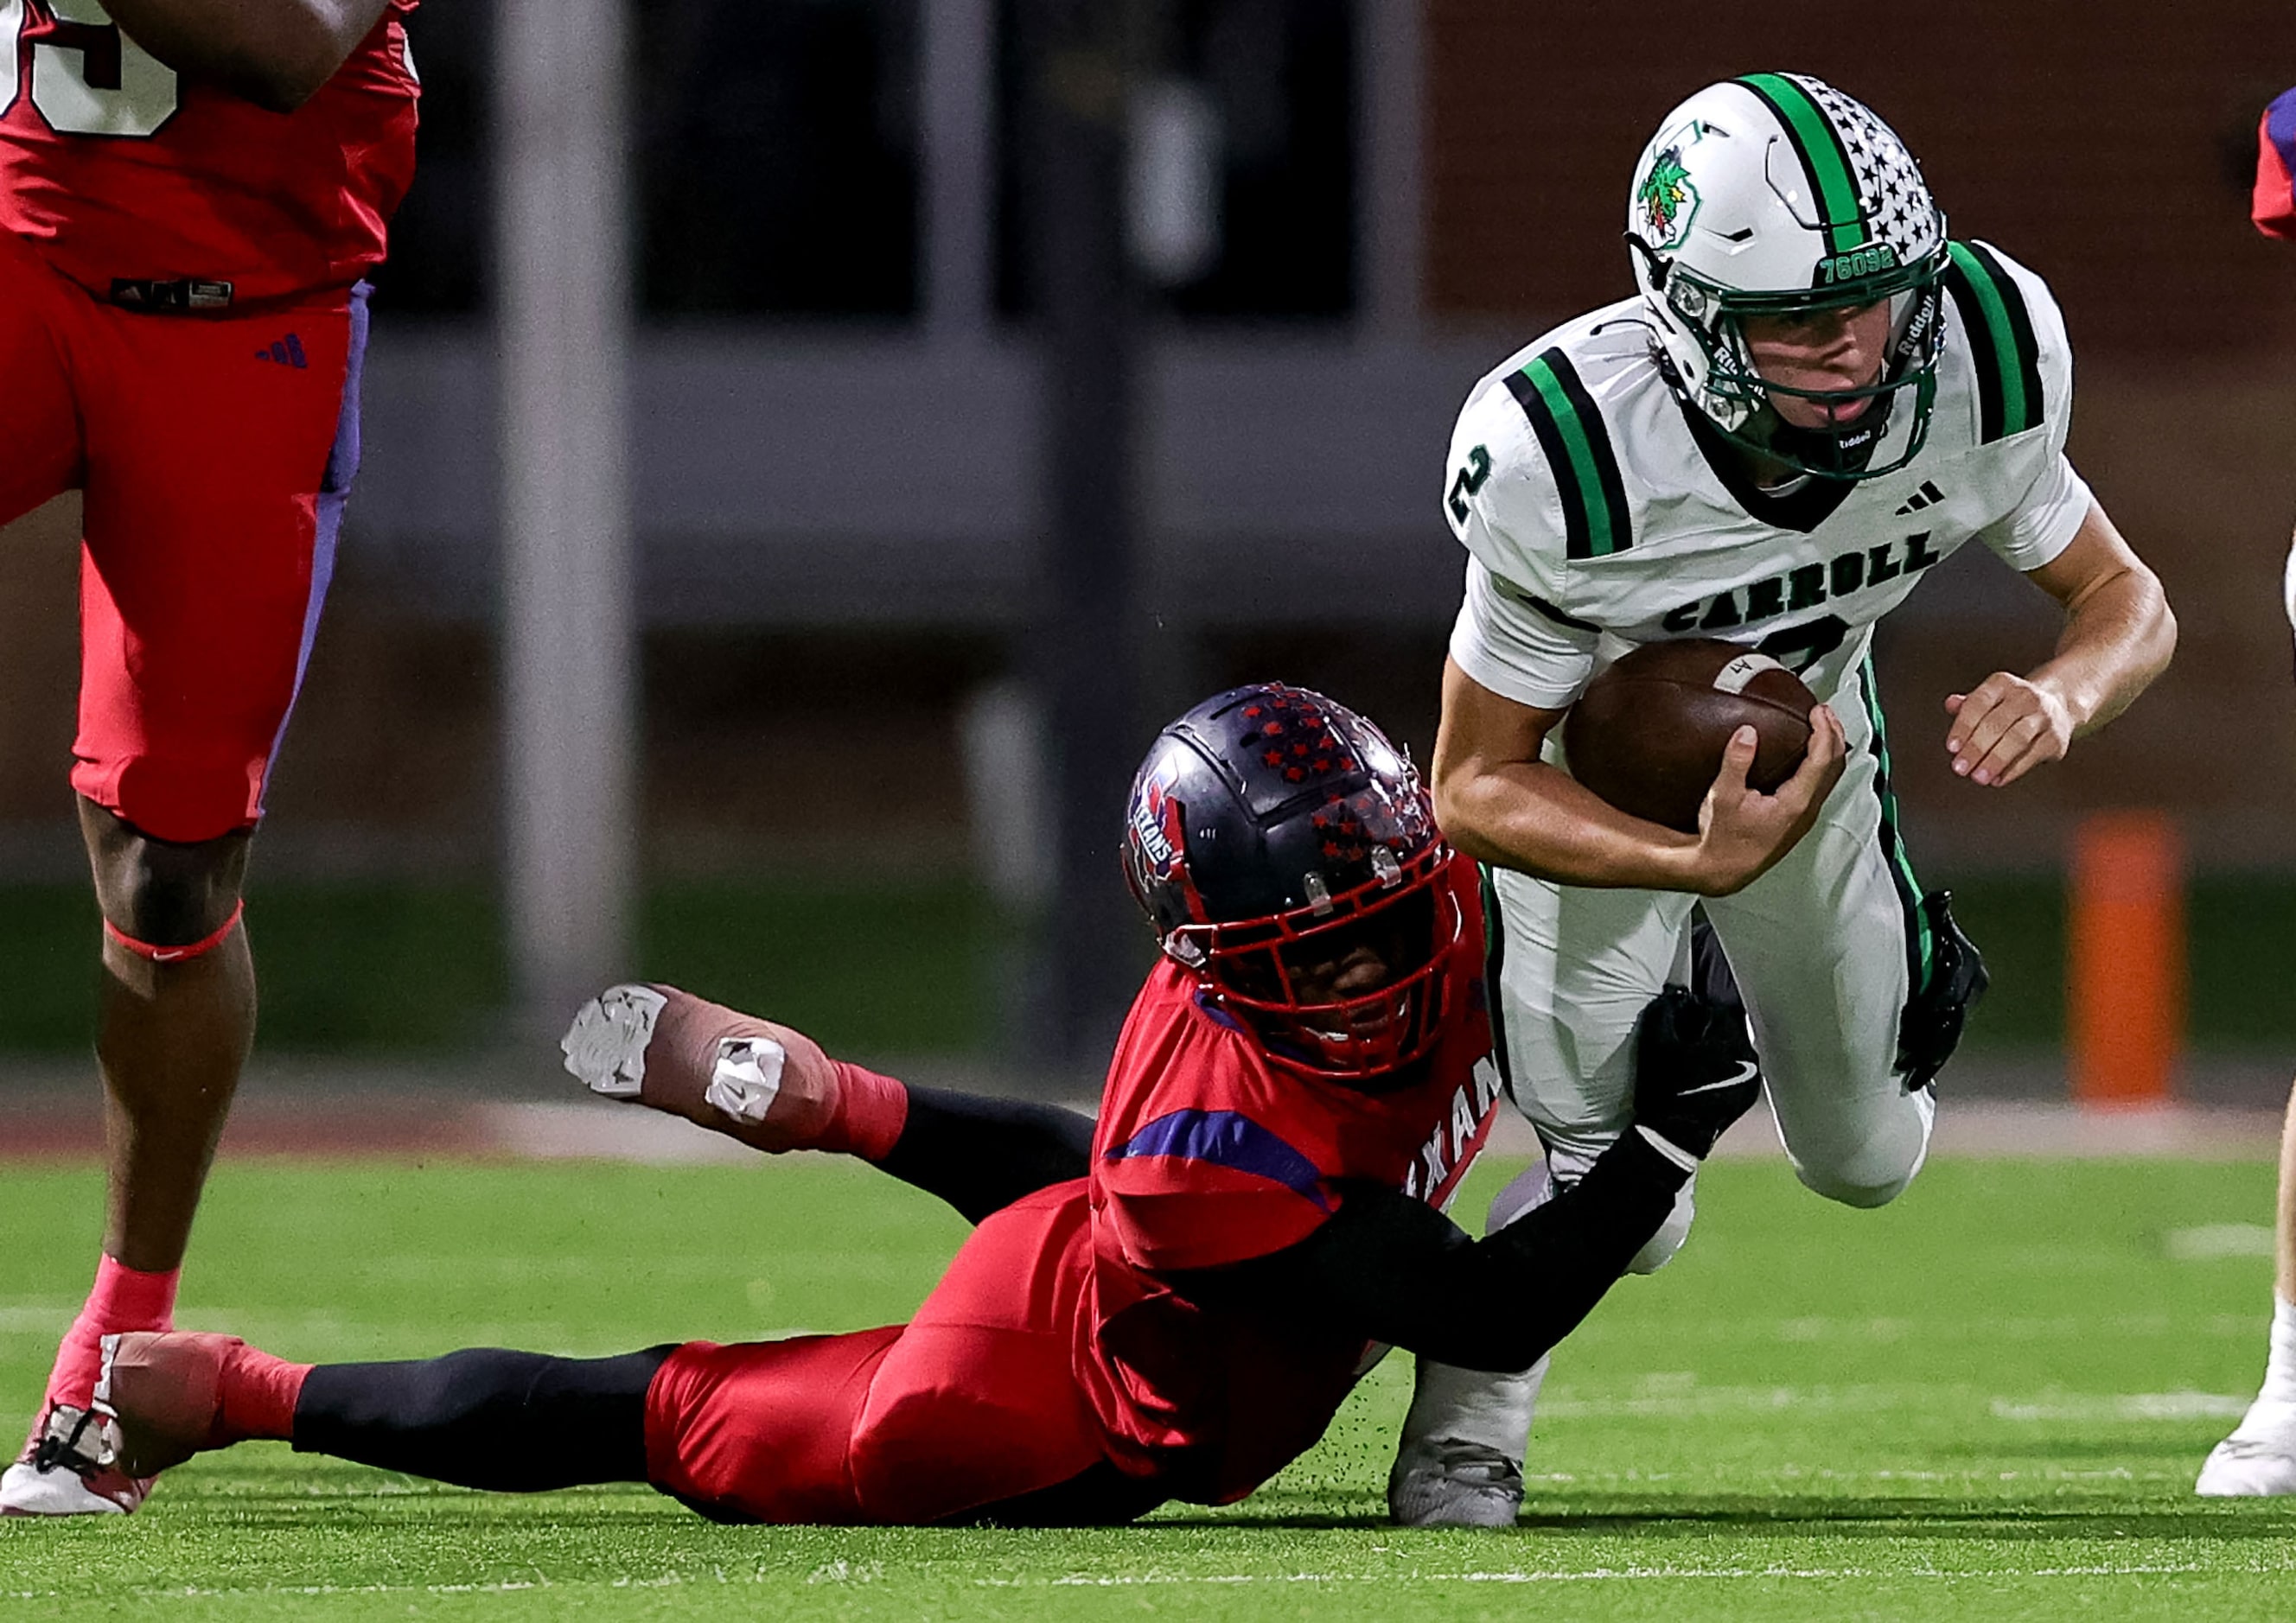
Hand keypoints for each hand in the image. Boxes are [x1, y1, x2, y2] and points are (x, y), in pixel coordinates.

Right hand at [1630, 987, 1762, 1160]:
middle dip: (1709, 1031)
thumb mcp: (1656, 1044)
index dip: (1696, 1013)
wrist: (1674, 1135)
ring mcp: (1752, 1079)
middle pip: (1729, 1030)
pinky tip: (1705, 1076)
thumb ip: (1665, 1011)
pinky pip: (1739, 1069)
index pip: (1717, 1011)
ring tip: (1696, 1060)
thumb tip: (1676, 995)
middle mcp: (1747, 1058)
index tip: (1681, 1022)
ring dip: (1718, 1049)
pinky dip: (1725, 1067)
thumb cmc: (1664, 1088)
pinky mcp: (1748, 1095)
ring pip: (1735, 1049)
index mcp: (1728, 1042)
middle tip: (1687, 1039)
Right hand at [1688, 704, 1846, 896]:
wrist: (1722, 871)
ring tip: (1821, 728)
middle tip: (1825, 712)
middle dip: (1833, 734)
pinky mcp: (1797, 821)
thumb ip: (1736, 761)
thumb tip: (1747, 733)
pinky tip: (1808, 758)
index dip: (1824, 730)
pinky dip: (1822, 764)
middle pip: (1835, 765)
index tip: (1818, 710)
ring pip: (1831, 777)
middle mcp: (1806, 810)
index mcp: (1795, 802)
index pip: (1822, 758)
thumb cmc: (1722, 839)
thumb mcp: (1722, 796)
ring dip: (1830, 749)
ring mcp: (1804, 817)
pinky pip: (1820, 786)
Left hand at [1944, 674, 2074, 786]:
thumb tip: (1951, 704)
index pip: (1978, 703)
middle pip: (1997, 723)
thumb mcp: (1988, 700)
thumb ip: (1967, 705)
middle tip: (1961, 768)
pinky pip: (2032, 755)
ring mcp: (2044, 716)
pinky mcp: (2056, 738)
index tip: (1952, 748)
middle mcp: (2025, 696)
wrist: (2056, 706)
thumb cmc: (2010, 707)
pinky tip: (1997, 779)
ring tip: (1979, 777)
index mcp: (2002, 684)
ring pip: (2017, 739)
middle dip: (1976, 748)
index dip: (1964, 726)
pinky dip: (2013, 770)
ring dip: (1995, 760)